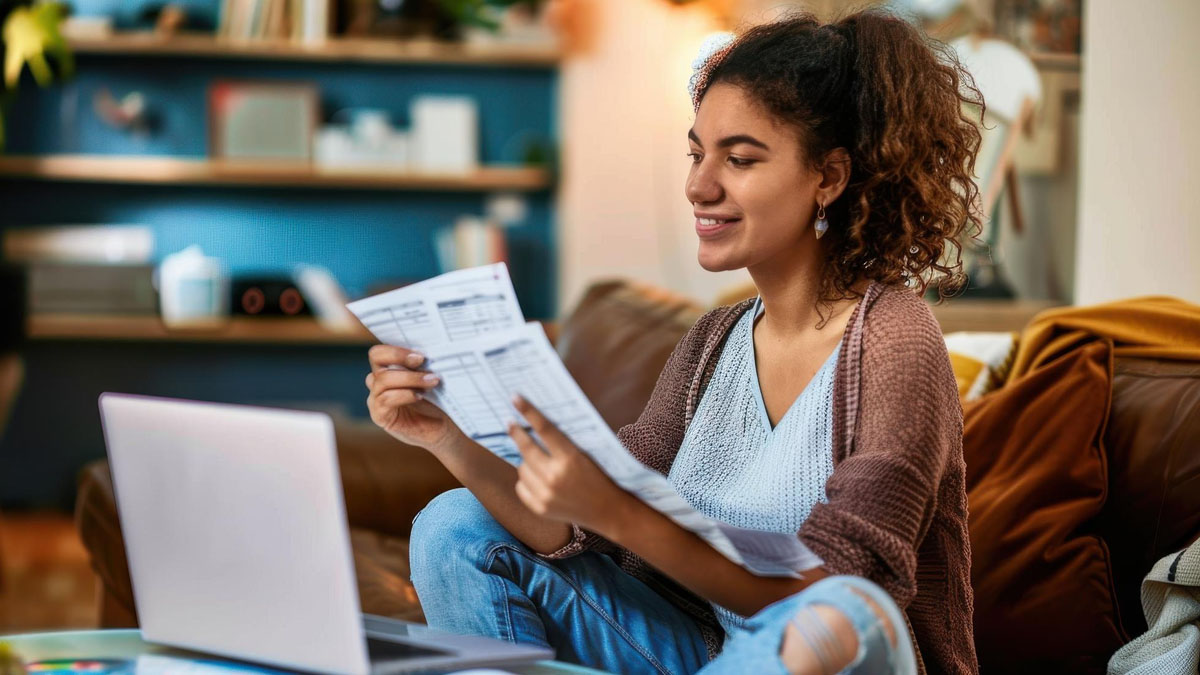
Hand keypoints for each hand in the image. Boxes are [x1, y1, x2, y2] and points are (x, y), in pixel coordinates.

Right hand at [366, 345, 462, 450]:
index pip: (378, 352)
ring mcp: (376, 399)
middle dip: (400, 357)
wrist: (442, 428)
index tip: (420, 354)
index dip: (395, 349)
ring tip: (432, 381)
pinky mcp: (379, 416)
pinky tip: (420, 396)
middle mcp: (377, 382)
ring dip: (410, 378)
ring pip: (383, 379)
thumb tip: (429, 349)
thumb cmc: (437, 400)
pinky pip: (385, 400)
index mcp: (387, 369)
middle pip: (376, 359)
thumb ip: (421, 365)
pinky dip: (404, 395)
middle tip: (423, 360)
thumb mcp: (428, 377)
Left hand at [507, 395, 630, 535]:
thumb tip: (535, 425)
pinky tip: (538, 479)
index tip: (515, 399)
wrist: (608, 511)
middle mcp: (555, 477)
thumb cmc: (599, 477)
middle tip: (509, 423)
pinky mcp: (539, 508)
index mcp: (570, 459)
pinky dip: (527, 480)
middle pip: (526, 448)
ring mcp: (545, 495)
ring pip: (522, 468)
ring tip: (540, 461)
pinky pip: (521, 486)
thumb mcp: (587, 454)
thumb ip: (563, 442)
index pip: (544, 429)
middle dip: (516, 433)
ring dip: (526, 461)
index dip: (528, 412)